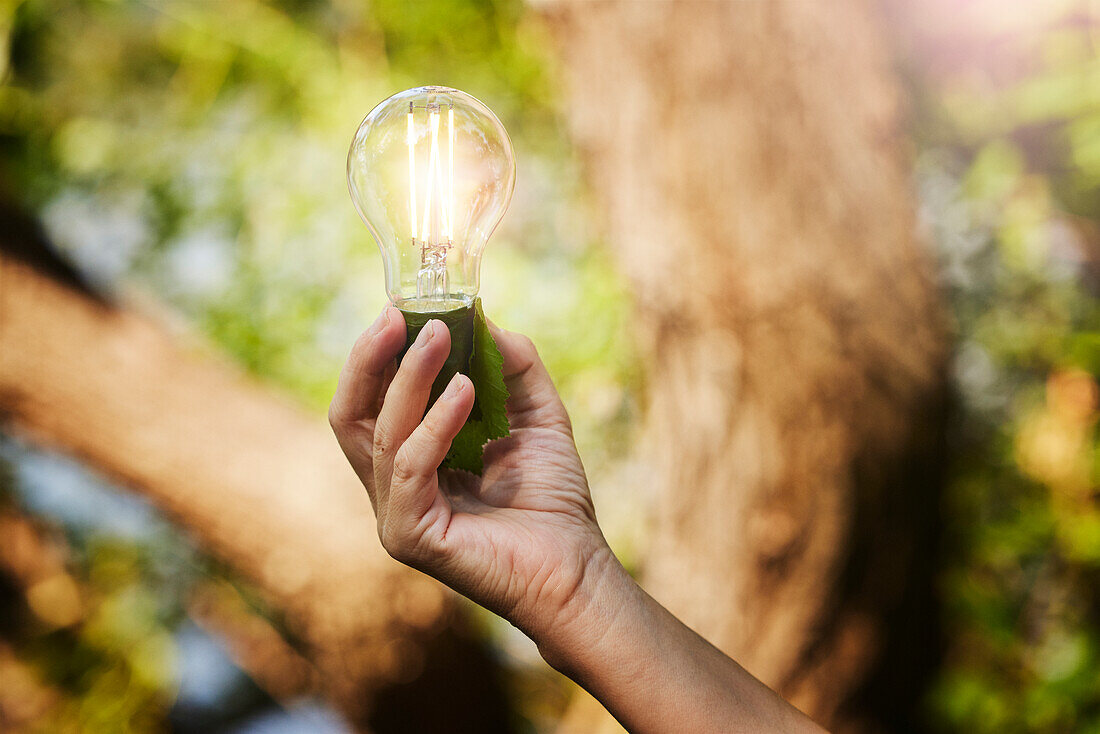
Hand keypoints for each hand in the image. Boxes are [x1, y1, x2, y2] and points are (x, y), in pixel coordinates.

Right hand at [329, 305, 616, 640]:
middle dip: (371, 357)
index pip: (371, 399)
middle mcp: (392, 486)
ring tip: (441, 337)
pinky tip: (467, 391)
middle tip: (401, 314)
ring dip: (409, 377)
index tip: (404, 305)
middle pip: (352, 413)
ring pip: (380, 432)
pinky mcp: (409, 535)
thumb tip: (486, 320)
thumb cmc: (553, 499)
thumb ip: (512, 367)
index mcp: (409, 459)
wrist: (577, 568)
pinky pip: (411, 465)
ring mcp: (395, 513)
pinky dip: (435, 422)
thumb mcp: (537, 415)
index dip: (380, 352)